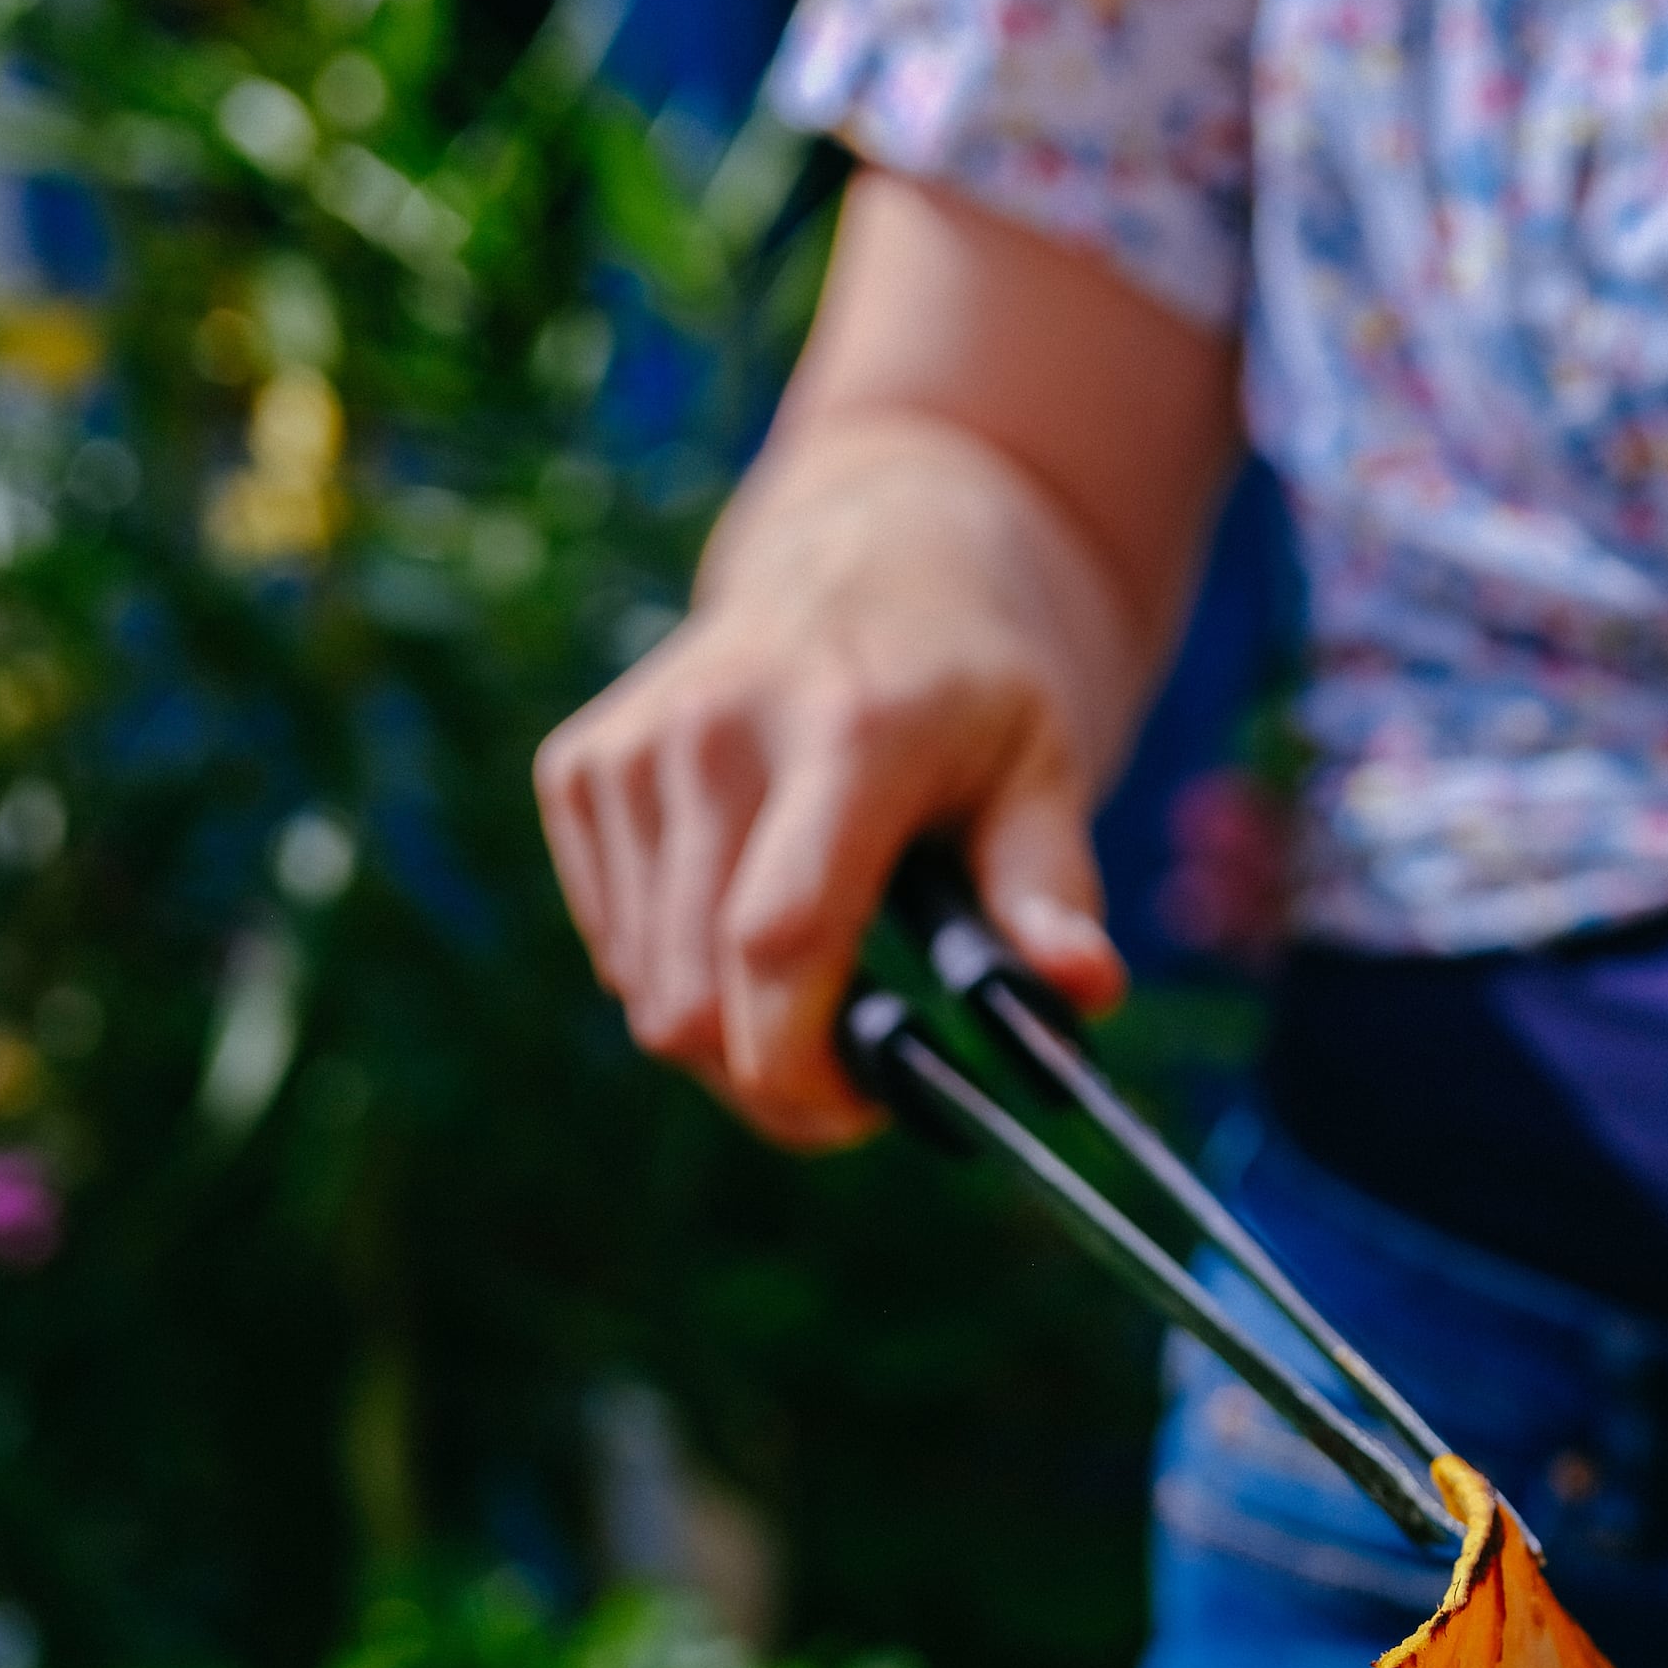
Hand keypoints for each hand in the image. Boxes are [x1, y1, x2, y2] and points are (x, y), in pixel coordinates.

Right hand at [536, 419, 1143, 1147]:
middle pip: (694, 996)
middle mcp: (714, 732)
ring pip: (643, 992)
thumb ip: (1051, 888)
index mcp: (843, 732)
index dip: (804, 1068)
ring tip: (819, 996)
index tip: (866, 1111)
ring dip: (728, 1039)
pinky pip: (613, 948)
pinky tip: (753, 923)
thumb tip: (1087, 991)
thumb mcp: (1045, 770)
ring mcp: (630, 749)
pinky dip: (679, 978)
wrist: (872, 556)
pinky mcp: (580, 770)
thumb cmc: (975, 688)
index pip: (779, 939)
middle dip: (771, 1082)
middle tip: (854, 1084)